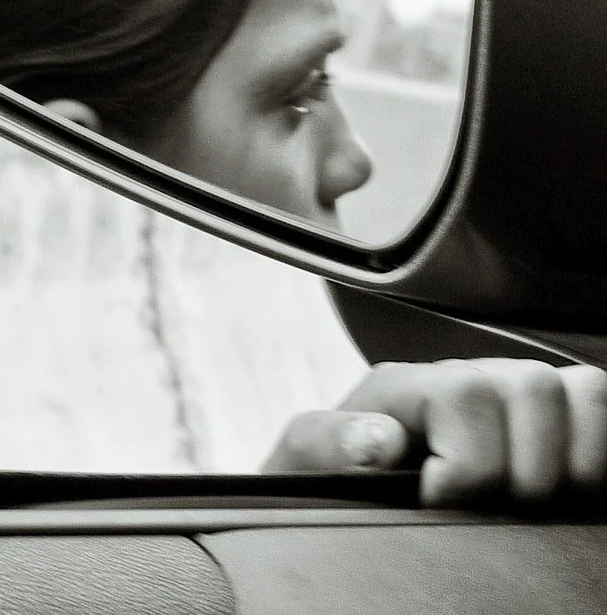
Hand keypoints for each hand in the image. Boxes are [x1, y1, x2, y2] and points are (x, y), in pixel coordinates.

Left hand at [264, 359, 606, 506]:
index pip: (466, 393)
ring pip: (587, 390)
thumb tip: (380, 440)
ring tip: (540, 501)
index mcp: (412, 383)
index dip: (467, 465)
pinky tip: (576, 491)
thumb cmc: (334, 474)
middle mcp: (475, 377)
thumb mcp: (307, 459)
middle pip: (536, 385)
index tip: (441, 503)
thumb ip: (325, 443)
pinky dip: (603, 451)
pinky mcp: (562, 421)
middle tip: (499, 507)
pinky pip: (605, 410)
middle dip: (526, 467)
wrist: (352, 487)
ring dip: (577, 459)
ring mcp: (523, 396)